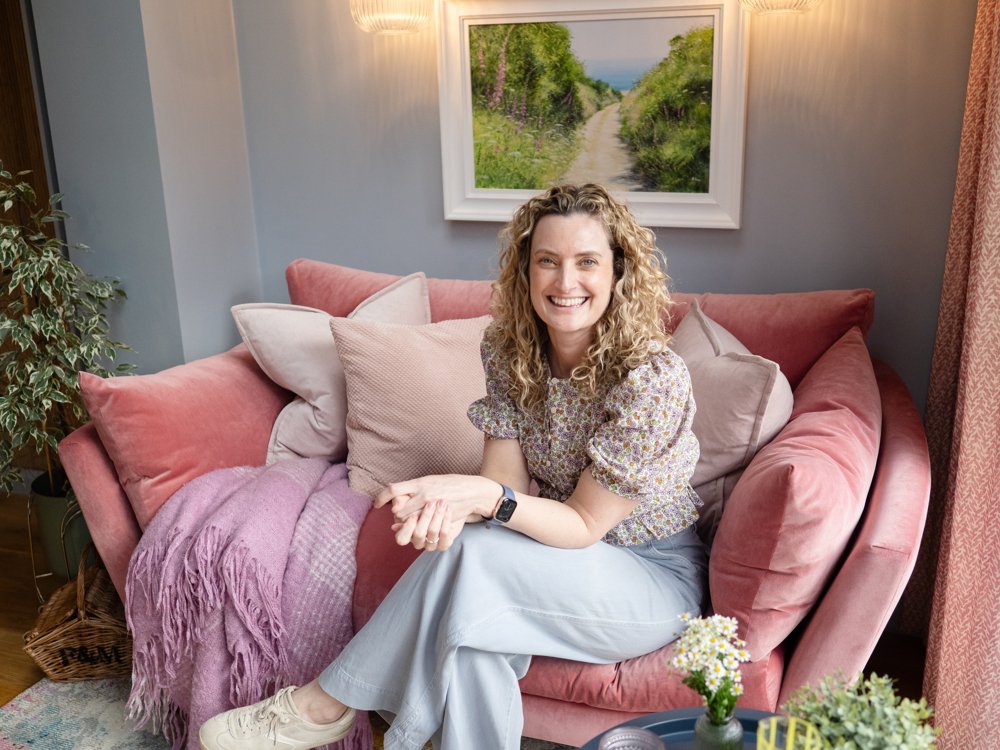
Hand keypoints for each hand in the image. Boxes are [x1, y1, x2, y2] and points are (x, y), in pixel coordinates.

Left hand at [375, 474, 497, 522]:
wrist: (472, 491)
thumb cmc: (450, 484)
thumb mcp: (430, 480)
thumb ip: (412, 488)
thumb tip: (393, 498)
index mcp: (420, 482)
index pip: (393, 490)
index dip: (381, 497)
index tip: (376, 504)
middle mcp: (423, 494)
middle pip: (398, 510)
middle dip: (398, 515)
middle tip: (403, 515)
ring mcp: (432, 507)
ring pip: (409, 521)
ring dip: (407, 523)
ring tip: (413, 521)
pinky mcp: (439, 518)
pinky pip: (422, 528)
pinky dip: (418, 530)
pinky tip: (420, 528)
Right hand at [390, 499, 465, 550]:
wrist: (449, 503)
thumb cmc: (424, 498)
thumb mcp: (410, 497)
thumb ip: (400, 501)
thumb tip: (394, 509)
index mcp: (406, 534)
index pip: (401, 539)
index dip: (407, 527)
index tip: (414, 514)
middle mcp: (417, 541)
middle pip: (418, 534)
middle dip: (425, 517)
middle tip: (431, 503)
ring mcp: (431, 545)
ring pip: (432, 532)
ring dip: (438, 515)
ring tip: (442, 502)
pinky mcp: (444, 544)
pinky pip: (445, 534)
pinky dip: (446, 520)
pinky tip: (448, 509)